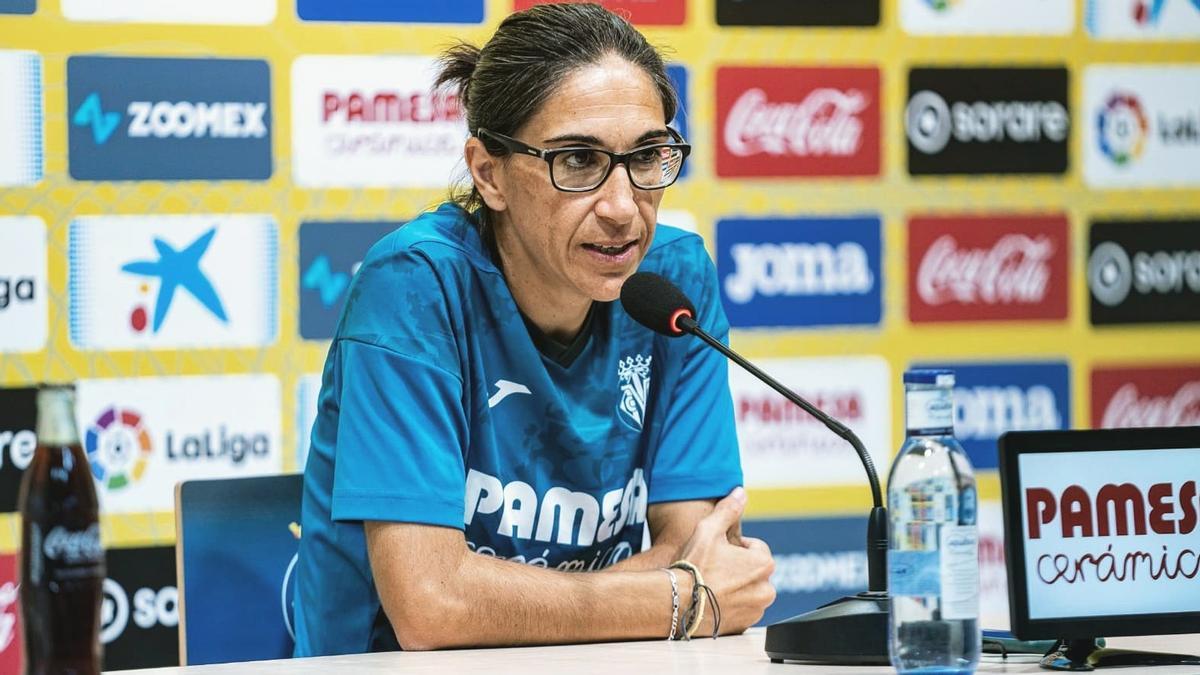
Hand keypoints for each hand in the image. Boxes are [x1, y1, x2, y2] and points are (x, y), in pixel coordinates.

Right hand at [674, 487, 774, 635]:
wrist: (677, 603)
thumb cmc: (694, 566)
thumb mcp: (709, 530)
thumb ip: (728, 510)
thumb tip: (740, 493)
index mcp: (764, 564)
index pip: (755, 548)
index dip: (734, 548)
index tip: (717, 553)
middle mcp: (766, 589)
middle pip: (753, 570)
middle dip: (738, 568)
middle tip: (713, 569)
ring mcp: (756, 610)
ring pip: (748, 590)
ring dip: (735, 587)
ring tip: (711, 585)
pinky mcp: (744, 626)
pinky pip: (741, 609)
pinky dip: (730, 605)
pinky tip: (711, 600)